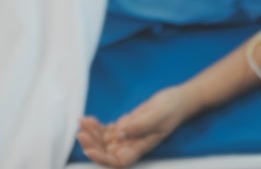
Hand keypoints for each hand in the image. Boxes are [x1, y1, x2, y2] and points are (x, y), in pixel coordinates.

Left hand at [78, 86, 193, 167]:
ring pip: (104, 141)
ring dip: (92, 134)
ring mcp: (127, 136)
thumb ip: (140, 126)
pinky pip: (106, 131)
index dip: (102, 159)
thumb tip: (120, 134)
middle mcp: (132, 144)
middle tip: (82, 132)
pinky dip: (96, 126)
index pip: (118, 161)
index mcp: (141, 147)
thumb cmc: (171, 109)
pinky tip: (88, 119)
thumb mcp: (158, 115)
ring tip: (83, 122)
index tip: (89, 149)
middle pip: (107, 152)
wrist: (177, 100)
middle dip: (93, 144)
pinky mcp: (125, 126)